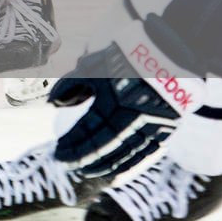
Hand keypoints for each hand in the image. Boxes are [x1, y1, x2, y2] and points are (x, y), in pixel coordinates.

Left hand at [49, 36, 204, 180]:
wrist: (168, 49)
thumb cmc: (124, 56)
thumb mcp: (92, 65)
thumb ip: (71, 85)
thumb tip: (53, 103)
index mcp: (114, 104)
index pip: (90, 135)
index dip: (73, 148)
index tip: (58, 155)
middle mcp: (135, 119)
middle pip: (107, 149)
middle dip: (86, 160)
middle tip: (70, 165)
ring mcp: (154, 126)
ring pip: (128, 155)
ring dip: (106, 166)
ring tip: (89, 171)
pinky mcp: (167, 127)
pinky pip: (147, 153)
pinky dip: (130, 163)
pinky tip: (117, 169)